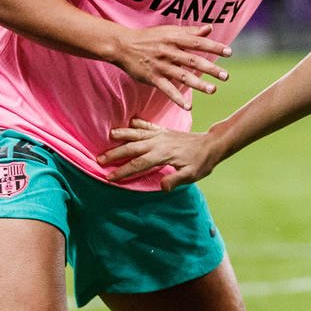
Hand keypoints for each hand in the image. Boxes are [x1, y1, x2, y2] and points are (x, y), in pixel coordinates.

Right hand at [99, 119, 217, 188]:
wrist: (211, 144)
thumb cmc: (201, 162)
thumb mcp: (191, 175)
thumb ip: (176, 180)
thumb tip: (162, 187)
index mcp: (163, 155)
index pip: (139, 164)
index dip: (123, 171)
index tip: (110, 177)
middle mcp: (159, 143)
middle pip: (132, 148)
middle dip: (115, 154)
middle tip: (99, 159)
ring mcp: (160, 135)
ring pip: (136, 134)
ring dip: (122, 136)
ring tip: (107, 137)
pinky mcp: (164, 131)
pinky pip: (147, 126)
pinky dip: (137, 124)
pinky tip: (129, 122)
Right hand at [110, 25, 232, 109]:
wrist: (123, 45)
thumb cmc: (150, 37)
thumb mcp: (169, 31)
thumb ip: (190, 32)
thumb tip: (210, 28)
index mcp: (174, 39)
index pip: (197, 43)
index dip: (213, 47)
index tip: (229, 53)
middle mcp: (169, 52)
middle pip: (192, 60)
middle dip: (210, 68)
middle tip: (226, 76)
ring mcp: (160, 66)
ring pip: (182, 76)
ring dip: (198, 84)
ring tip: (213, 90)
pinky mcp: (152, 78)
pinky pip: (166, 89)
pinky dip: (176, 98)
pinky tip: (188, 106)